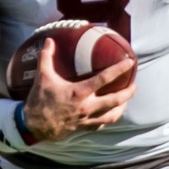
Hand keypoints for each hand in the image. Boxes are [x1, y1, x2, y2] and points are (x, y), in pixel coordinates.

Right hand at [21, 42, 136, 142]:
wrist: (34, 127)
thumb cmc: (39, 101)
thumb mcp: (42, 77)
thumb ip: (46, 57)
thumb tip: (50, 40)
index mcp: (79, 93)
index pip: (104, 79)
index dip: (119, 70)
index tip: (130, 62)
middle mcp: (87, 107)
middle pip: (115, 100)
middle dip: (128, 92)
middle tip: (134, 85)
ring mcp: (86, 119)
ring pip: (112, 116)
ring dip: (122, 107)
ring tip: (126, 100)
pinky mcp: (83, 127)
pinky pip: (100, 124)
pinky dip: (108, 118)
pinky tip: (110, 113)